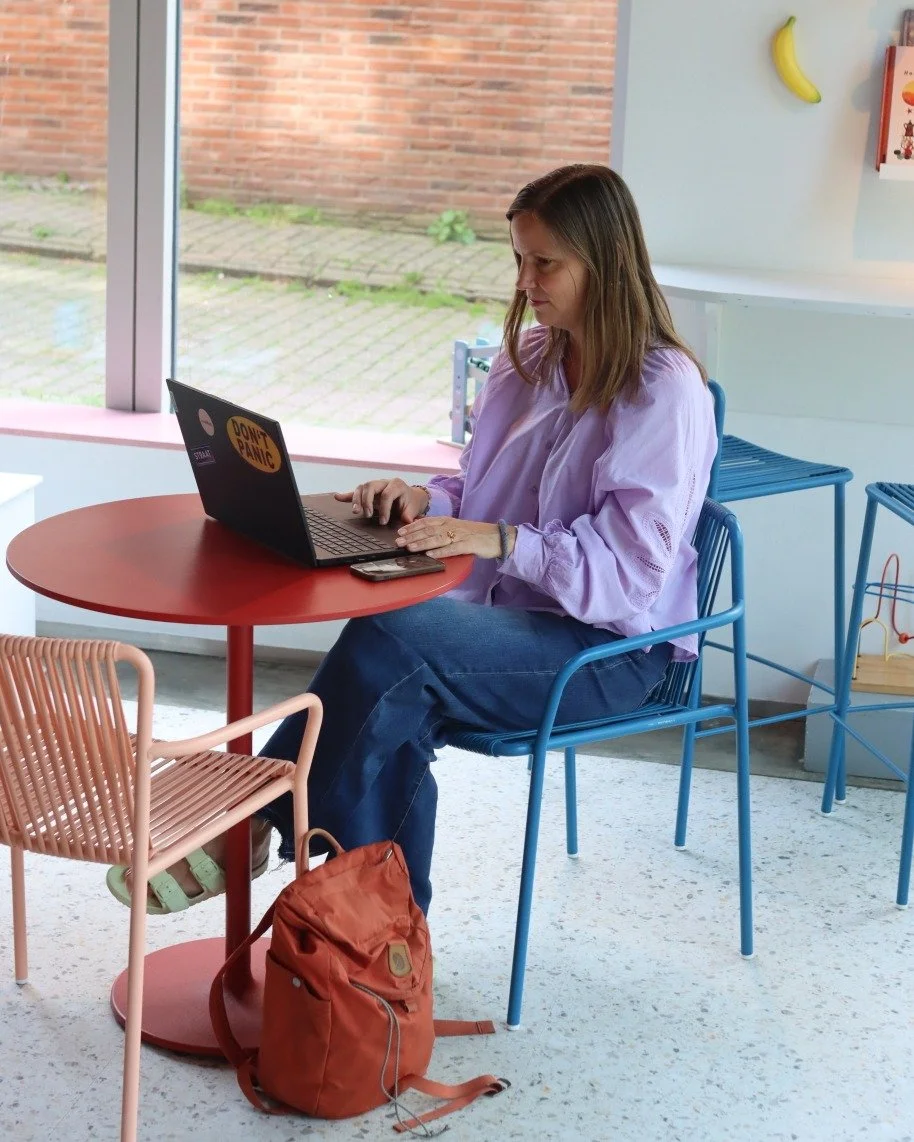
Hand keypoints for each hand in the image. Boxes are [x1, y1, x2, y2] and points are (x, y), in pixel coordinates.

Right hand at [334, 478, 427, 524]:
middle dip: (367, 501)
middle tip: (368, 515)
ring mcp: (374, 486)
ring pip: (361, 488)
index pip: (387, 494)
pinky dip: (346, 495)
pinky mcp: (367, 491)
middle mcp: (384, 482)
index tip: (383, 522)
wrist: (409, 497)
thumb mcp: (413, 508)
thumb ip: (410, 514)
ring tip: (356, 512)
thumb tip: (407, 521)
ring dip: (356, 500)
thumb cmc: (410, 503)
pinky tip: (337, 497)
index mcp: (397, 484)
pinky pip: (356, 491)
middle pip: (370, 486)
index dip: (384, 509)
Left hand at [396, 515, 515, 559]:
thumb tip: (424, 534)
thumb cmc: (475, 534)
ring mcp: (460, 535)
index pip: (426, 522)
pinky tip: (430, 555)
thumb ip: (441, 530)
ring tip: (410, 548)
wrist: (498, 537)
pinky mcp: (468, 545)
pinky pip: (452, 548)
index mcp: (448, 521)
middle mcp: (452, 526)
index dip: (412, 527)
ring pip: (437, 538)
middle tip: (398, 541)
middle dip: (412, 536)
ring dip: (422, 543)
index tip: (400, 532)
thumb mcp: (456, 528)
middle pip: (428, 530)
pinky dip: (440, 552)